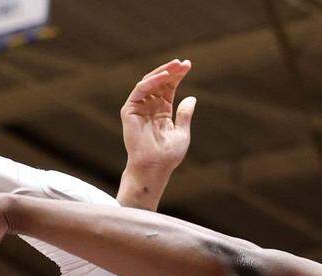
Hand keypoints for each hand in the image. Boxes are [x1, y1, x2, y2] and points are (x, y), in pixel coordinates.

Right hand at [121, 59, 195, 173]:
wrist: (154, 167)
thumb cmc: (168, 155)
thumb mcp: (182, 132)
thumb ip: (185, 114)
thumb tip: (192, 97)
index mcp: (162, 111)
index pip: (169, 88)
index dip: (178, 76)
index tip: (188, 65)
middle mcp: (150, 107)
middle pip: (160, 83)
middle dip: (172, 71)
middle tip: (183, 63)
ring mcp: (139, 108)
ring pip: (149, 83)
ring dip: (162, 72)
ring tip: (175, 65)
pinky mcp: (129, 110)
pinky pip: (140, 90)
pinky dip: (151, 81)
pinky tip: (164, 76)